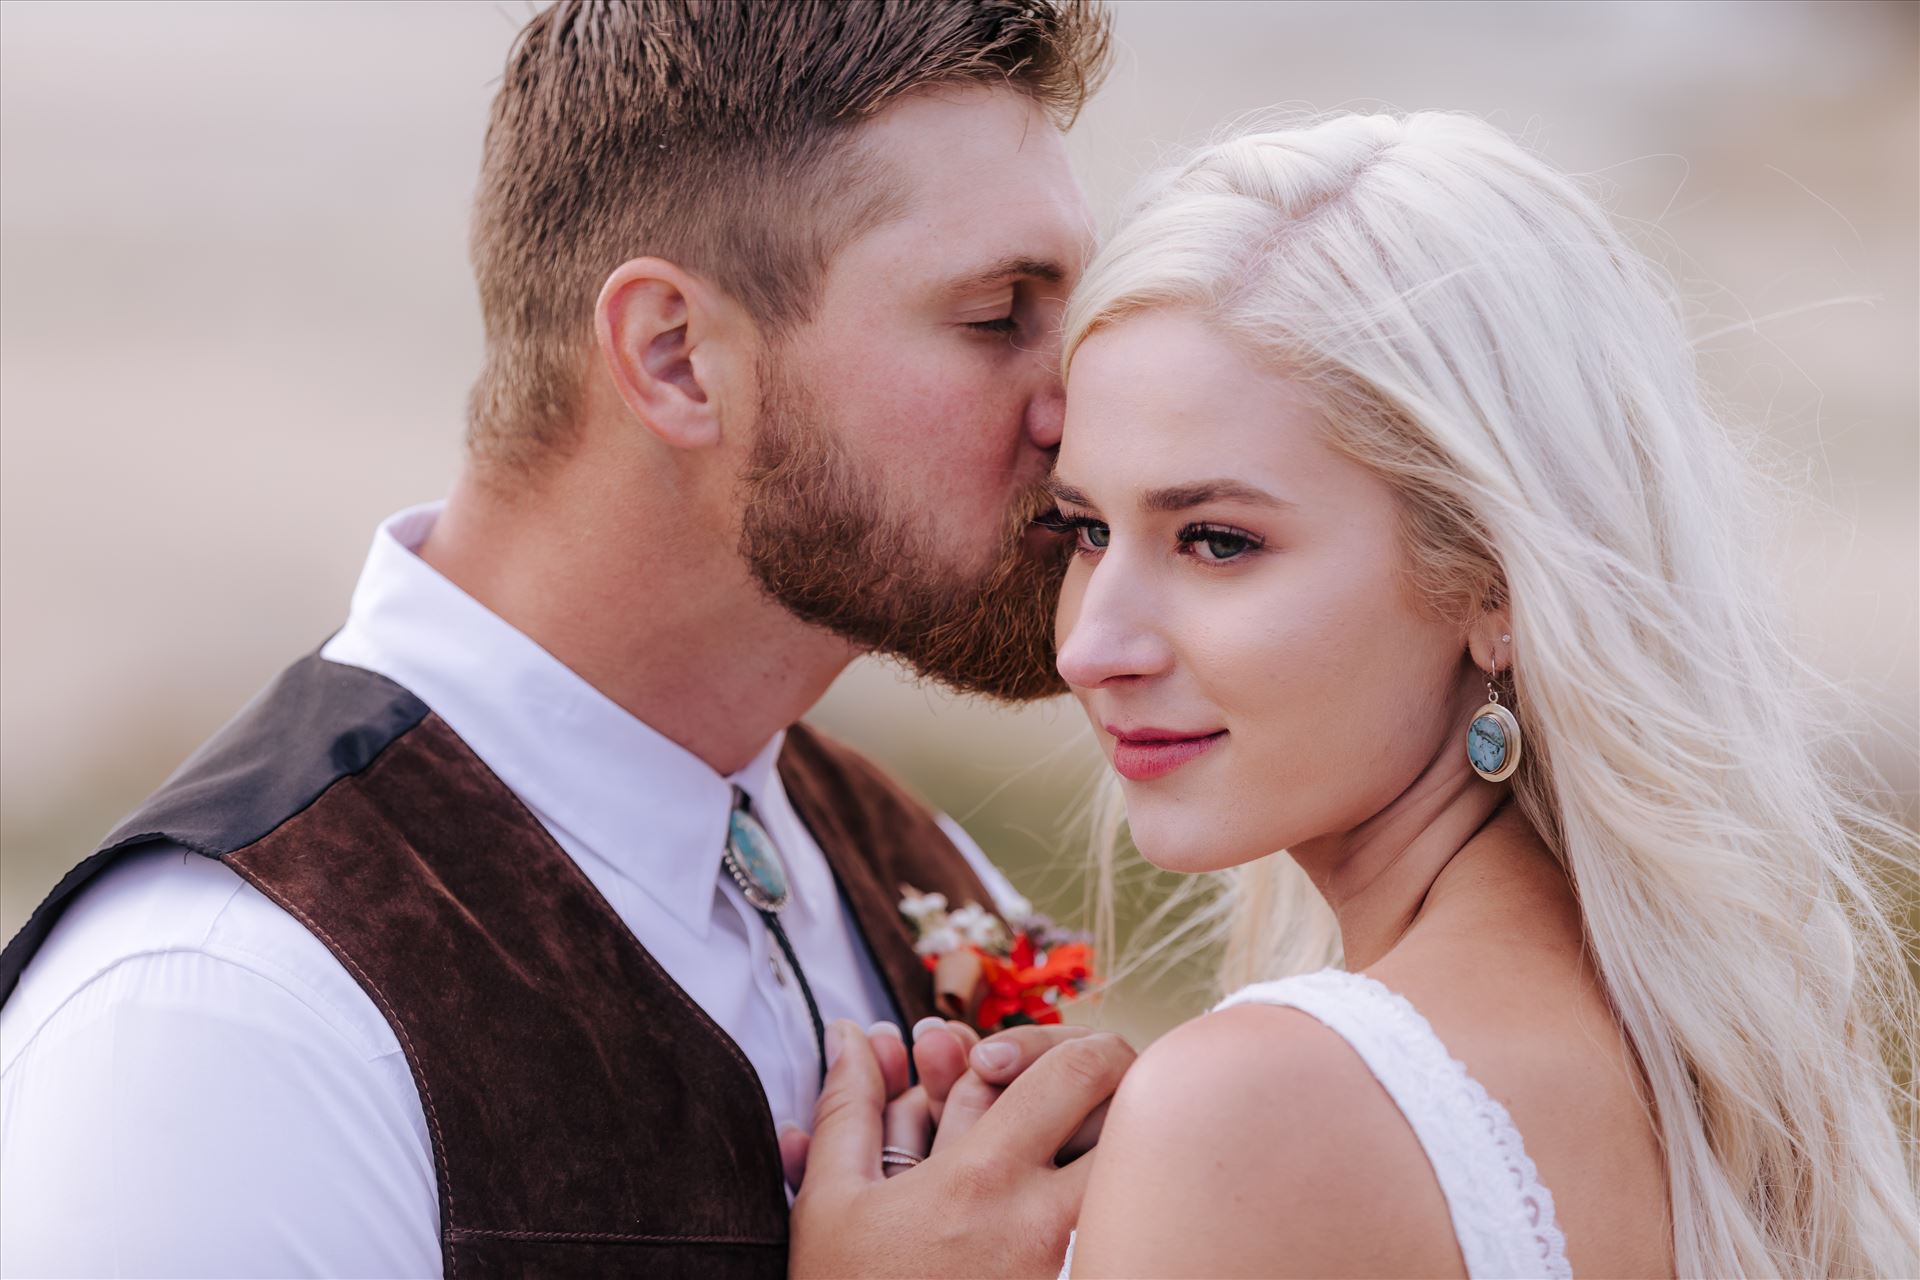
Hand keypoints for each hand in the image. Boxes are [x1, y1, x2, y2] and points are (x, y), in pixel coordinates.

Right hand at [789, 1019, 1131, 1277]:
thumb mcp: (830, 1205)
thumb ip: (848, 1108)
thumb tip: (851, 1035)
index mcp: (982, 1178)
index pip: (1073, 1069)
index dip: (1056, 1047)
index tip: (1017, 1073)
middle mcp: (1046, 1222)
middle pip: (1136, 1118)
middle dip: (1120, 1091)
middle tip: (1085, 1098)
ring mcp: (1075, 1271)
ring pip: (1144, 1181)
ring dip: (1125, 1154)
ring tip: (1088, 1152)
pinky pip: (1130, 1242)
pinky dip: (1125, 1217)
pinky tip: (1097, 1214)